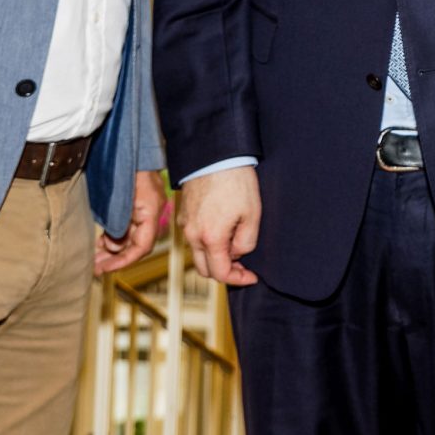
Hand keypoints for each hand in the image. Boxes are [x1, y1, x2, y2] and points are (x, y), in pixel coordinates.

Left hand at [95, 171, 169, 274]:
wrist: (127, 142)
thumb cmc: (123, 165)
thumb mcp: (118, 197)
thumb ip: (118, 223)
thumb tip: (115, 246)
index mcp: (151, 210)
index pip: (142, 246)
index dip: (124, 261)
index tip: (104, 268)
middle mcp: (151, 210)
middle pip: (137, 243)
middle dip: (116, 257)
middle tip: (95, 267)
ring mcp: (145, 206)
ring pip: (131, 235)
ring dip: (113, 248)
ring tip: (95, 256)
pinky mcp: (137, 202)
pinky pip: (128, 225)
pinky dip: (114, 235)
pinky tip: (101, 241)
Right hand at [177, 166, 262, 286]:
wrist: (215, 155)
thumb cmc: (236, 181)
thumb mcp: (252, 214)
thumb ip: (246, 242)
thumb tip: (238, 253)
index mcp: (210, 238)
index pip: (220, 273)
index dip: (238, 279)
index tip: (251, 276)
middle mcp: (192, 235)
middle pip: (204, 269)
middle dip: (224, 272)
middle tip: (243, 266)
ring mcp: (185, 224)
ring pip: (198, 253)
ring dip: (215, 257)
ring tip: (235, 246)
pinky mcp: (183, 214)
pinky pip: (193, 238)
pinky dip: (207, 243)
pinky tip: (223, 231)